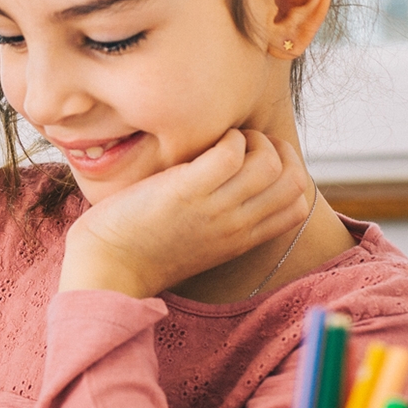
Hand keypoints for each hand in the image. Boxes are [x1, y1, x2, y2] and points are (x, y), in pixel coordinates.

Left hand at [59, 128, 312, 298]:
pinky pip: (231, 152)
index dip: (290, 174)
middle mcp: (236, 226)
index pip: (299, 206)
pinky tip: (203, 141)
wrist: (109, 269)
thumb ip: (223, 220)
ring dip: (253, 139)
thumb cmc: (143, 250)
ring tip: (226, 141)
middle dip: (279, 150)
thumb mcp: (199, 242)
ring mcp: (214, 209)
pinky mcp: (186, 191)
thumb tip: (234, 182)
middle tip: (247, 145)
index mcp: (241, 240)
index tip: (261, 162)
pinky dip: (226, 137)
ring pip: (270, 163)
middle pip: (295, 182)